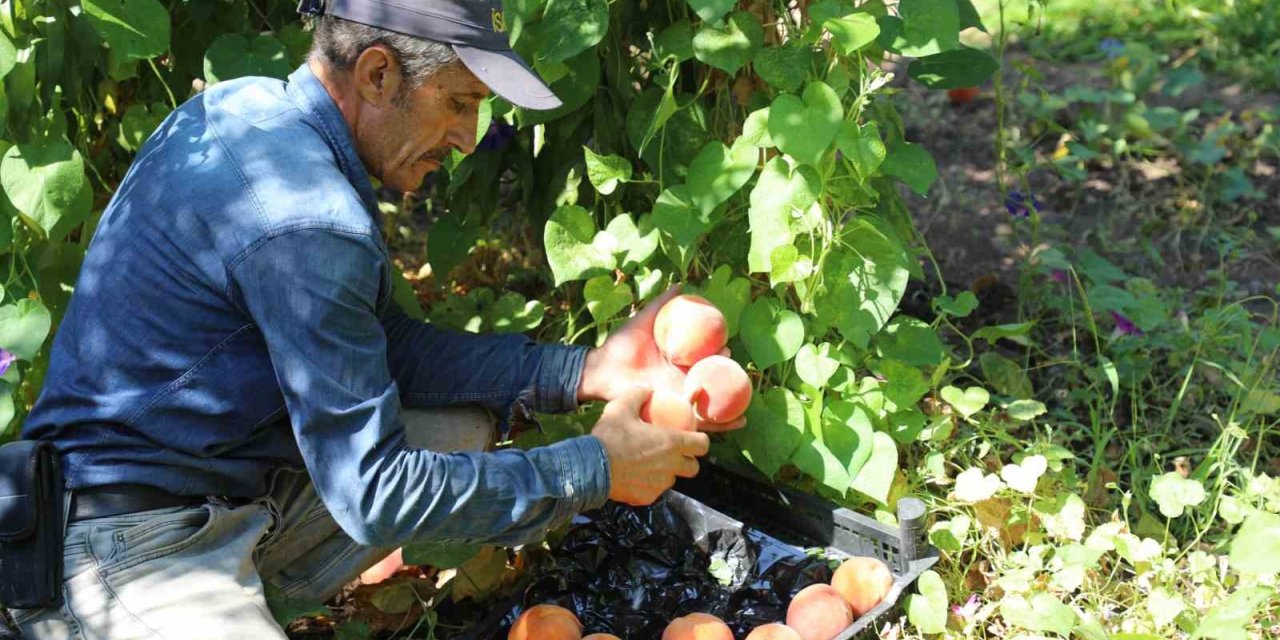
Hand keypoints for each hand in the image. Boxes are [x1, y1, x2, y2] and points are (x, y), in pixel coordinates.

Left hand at [577, 286, 745, 431]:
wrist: (603, 369)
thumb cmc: (621, 345)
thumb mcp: (644, 320)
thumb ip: (662, 304)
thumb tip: (681, 286)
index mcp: (677, 360)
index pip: (704, 357)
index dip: (718, 354)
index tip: (726, 346)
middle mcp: (681, 379)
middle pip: (711, 381)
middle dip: (728, 378)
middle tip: (737, 370)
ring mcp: (679, 397)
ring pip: (711, 403)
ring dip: (731, 404)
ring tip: (747, 403)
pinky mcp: (675, 413)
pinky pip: (700, 421)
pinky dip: (720, 424)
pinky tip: (739, 422)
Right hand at [591, 386, 710, 505]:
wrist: (591, 468)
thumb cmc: (609, 436)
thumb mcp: (621, 407)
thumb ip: (638, 394)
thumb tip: (648, 388)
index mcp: (671, 443)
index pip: (703, 445)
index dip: (700, 441)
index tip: (691, 437)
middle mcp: (671, 466)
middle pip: (693, 468)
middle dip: (687, 460)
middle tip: (673, 452)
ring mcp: (659, 485)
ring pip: (672, 480)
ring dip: (666, 472)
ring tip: (650, 463)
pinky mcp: (646, 498)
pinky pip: (654, 490)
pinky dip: (649, 484)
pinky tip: (634, 476)